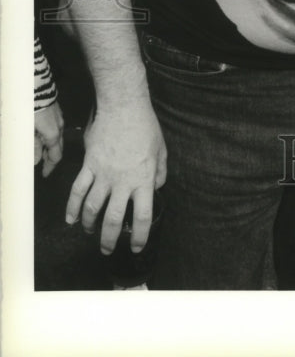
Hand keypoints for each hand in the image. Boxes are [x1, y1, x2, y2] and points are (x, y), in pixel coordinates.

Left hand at [35, 100, 64, 176]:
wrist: (35, 86)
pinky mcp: (55, 110)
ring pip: (56, 137)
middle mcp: (59, 127)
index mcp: (54, 134)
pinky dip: (49, 135)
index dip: (50, 167)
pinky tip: (40, 135)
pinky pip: (55, 127)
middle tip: (42, 166)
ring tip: (39, 151)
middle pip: (58, 147)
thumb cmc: (30, 109)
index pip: (55, 156)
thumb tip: (36, 161)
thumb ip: (33, 146)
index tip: (45, 175)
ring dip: (49, 146)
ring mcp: (58, 117)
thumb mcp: (28, 131)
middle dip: (51, 158)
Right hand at [65, 100, 166, 254]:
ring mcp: (103, 174)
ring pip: (92, 208)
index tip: (136, 246)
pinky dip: (72, 207)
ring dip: (90, 225)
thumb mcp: (161, 149)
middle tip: (108, 249)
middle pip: (113, 219)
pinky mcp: (89, 165)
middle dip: (109, 239)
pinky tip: (70, 218)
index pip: (142, 216)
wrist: (123, 106)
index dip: (139, 236)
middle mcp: (123, 182)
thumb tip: (157, 187)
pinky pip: (78, 190)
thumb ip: (161, 172)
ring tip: (90, 232)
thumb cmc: (145, 126)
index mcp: (144, 179)